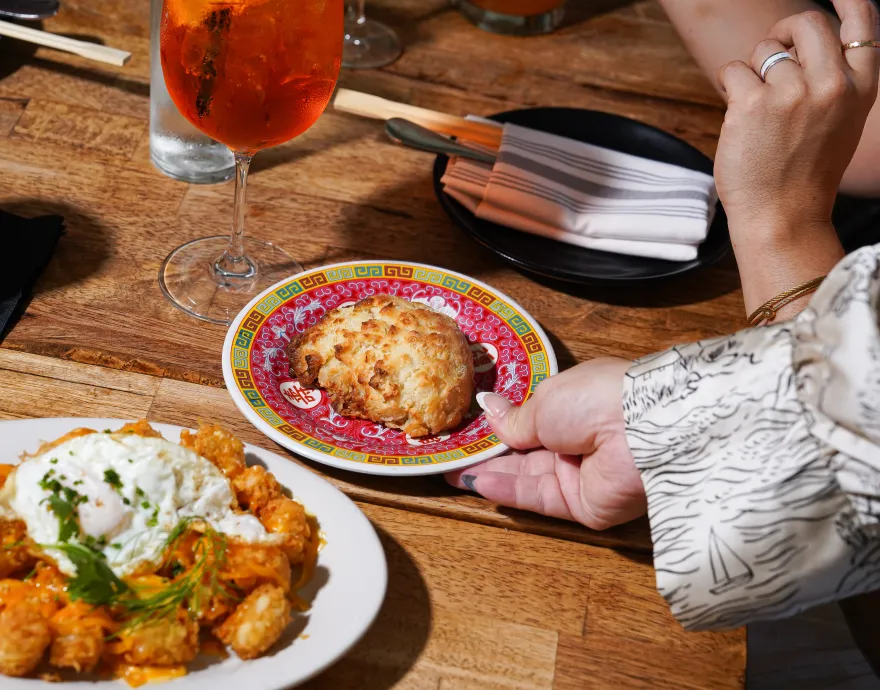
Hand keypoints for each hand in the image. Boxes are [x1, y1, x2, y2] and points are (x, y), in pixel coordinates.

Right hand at [446, 358, 645, 530]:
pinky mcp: (583, 505)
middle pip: (526, 453)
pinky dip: (508, 491)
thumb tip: (487, 407)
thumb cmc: (593, 398)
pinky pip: (539, 498)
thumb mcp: (544, 401)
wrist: (638, 429)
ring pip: (528, 478)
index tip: (470, 430)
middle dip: (489, 455)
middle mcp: (579, 441)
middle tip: (452, 457)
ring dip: (491, 474)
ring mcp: (582, 475)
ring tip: (452, 472)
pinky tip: (477, 483)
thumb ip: (514, 418)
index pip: (533, 421)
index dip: (502, 426)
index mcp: (576, 406)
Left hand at [713, 0, 879, 234]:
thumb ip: (832, 82)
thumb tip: (801, 48)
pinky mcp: (752, 104)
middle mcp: (831, 84)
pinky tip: (739, 118)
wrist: (783, 217)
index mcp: (859, 88)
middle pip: (806, 23)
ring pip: (764, 50)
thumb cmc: (804, 174)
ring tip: (759, 112)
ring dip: (753, 72)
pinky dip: (730, 87)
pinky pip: (733, 70)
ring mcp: (792, 92)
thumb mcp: (838, 123)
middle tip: (772, 58)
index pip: (863, 23)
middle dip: (783, 33)